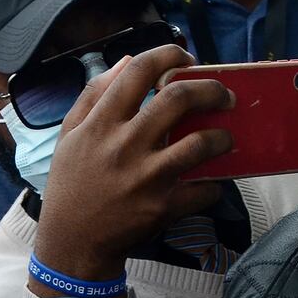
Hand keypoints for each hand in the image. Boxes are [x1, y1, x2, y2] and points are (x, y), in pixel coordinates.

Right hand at [31, 45, 232, 297]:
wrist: (73, 241)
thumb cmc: (74, 183)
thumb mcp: (71, 134)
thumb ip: (95, 94)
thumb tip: (128, 61)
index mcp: (100, 124)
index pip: (138, 73)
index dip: (169, 56)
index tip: (187, 58)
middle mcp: (124, 146)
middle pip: (178, 99)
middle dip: (211, 90)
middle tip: (224, 96)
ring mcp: (146, 177)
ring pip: (201, 143)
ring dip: (223, 137)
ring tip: (226, 138)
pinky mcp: (164, 206)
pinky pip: (206, 189)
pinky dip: (216, 185)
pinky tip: (212, 182)